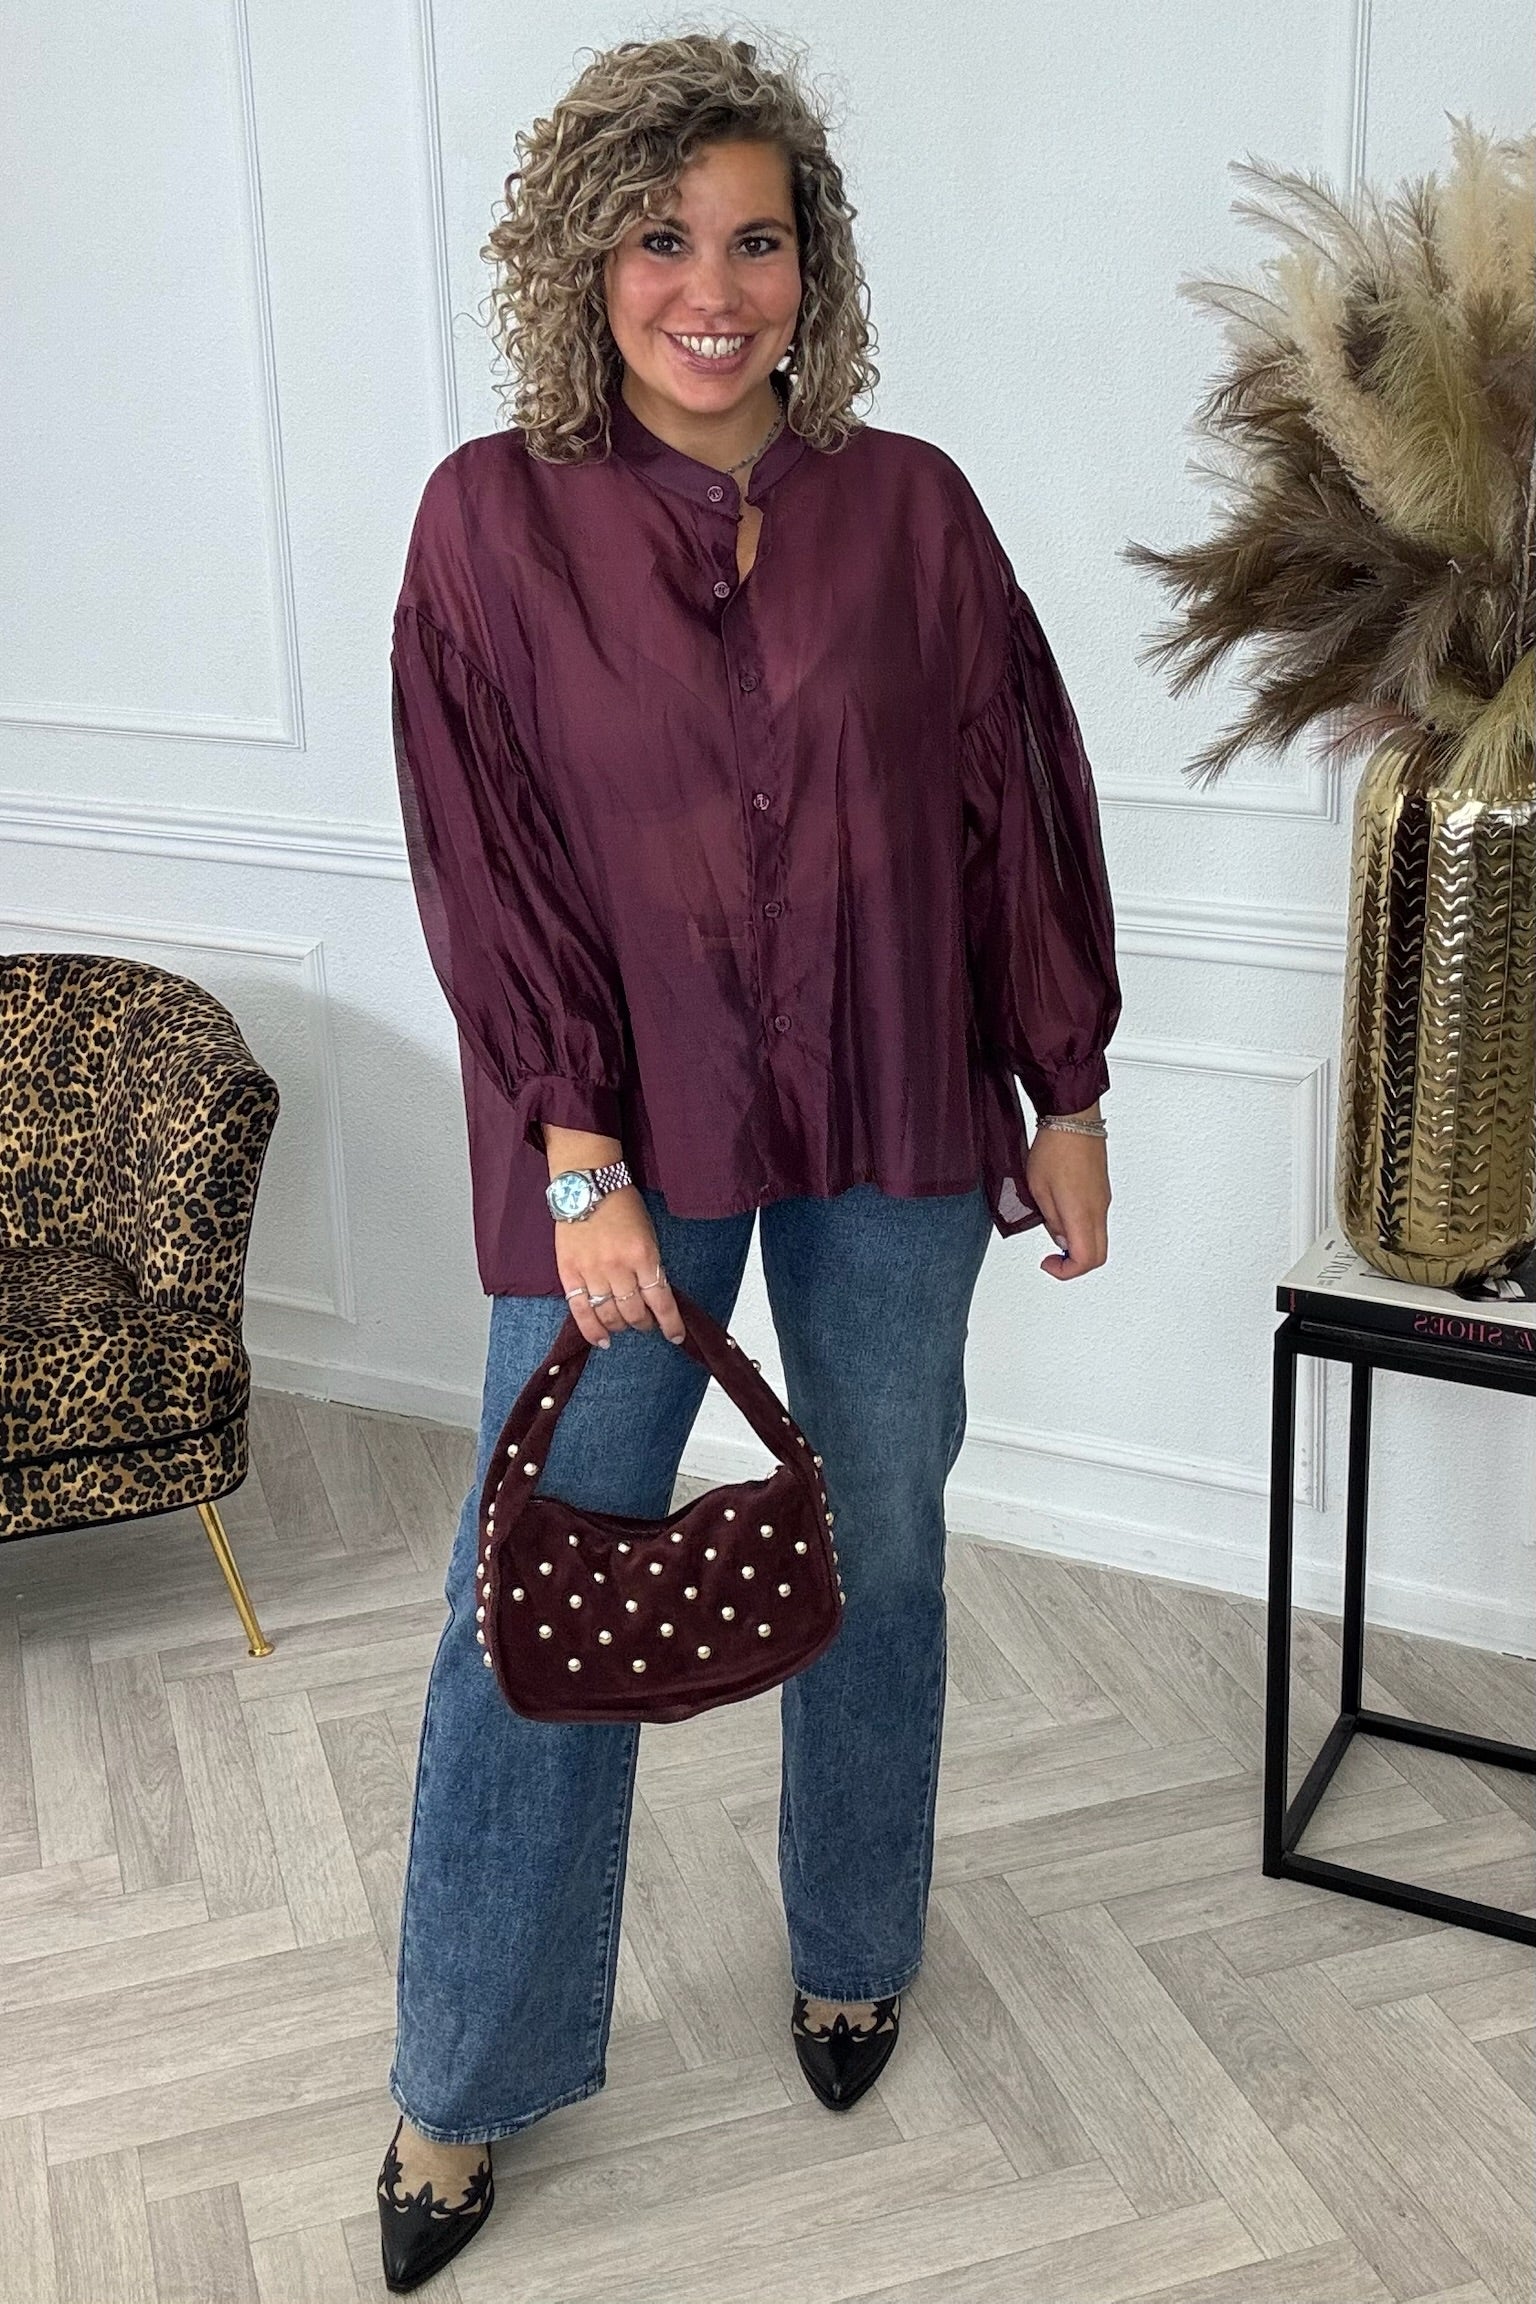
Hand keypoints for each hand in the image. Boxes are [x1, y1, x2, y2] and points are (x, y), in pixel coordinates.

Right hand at [553, 1187, 686, 1346]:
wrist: (588, 1184)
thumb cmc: (621, 1205)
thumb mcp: (648, 1234)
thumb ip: (650, 1265)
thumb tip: (654, 1297)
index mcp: (644, 1255)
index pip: (661, 1301)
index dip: (670, 1324)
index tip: (676, 1335)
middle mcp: (618, 1267)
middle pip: (634, 1313)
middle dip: (645, 1324)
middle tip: (646, 1324)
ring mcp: (592, 1271)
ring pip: (609, 1315)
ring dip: (621, 1327)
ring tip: (624, 1325)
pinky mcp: (569, 1272)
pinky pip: (580, 1310)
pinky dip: (592, 1330)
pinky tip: (602, 1340)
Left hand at [1025, 1124, 1110, 1279]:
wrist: (1073, 1118)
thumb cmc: (1055, 1147)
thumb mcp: (1038, 1189)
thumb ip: (1051, 1220)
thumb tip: (1061, 1240)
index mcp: (1082, 1213)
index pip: (1085, 1259)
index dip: (1065, 1271)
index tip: (1048, 1263)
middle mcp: (1099, 1210)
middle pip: (1098, 1255)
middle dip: (1075, 1265)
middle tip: (1053, 1259)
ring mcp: (1103, 1200)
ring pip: (1099, 1238)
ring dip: (1078, 1245)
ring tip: (1053, 1229)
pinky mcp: (1102, 1191)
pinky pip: (1097, 1221)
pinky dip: (1082, 1229)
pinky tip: (1062, 1214)